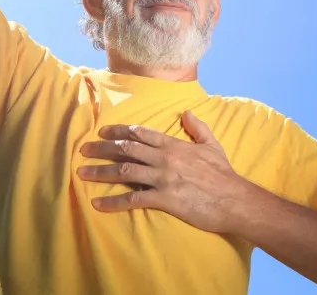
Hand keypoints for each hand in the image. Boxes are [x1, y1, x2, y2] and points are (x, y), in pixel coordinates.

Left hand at [77, 110, 253, 232]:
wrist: (233, 199)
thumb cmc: (223, 174)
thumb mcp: (212, 145)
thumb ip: (198, 127)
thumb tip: (186, 113)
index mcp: (174, 145)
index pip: (141, 133)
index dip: (119, 131)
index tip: (103, 132)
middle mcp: (164, 158)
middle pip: (126, 149)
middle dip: (102, 148)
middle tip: (84, 150)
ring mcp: (163, 178)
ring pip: (124, 171)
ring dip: (101, 171)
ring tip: (82, 173)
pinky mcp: (164, 199)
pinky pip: (133, 199)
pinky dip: (113, 201)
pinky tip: (98, 204)